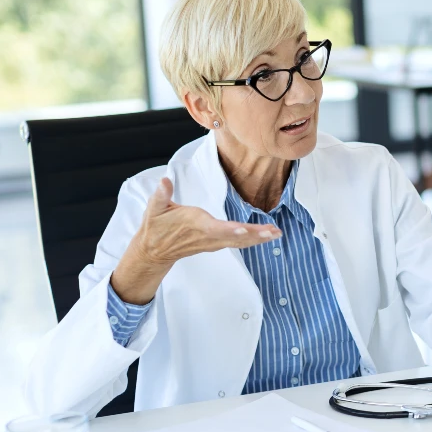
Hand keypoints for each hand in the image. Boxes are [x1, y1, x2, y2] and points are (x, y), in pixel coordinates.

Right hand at [133, 178, 280, 263]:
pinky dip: (254, 240)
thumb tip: (165, 181)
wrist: (154, 251)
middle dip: (255, 235)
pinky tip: (268, 236)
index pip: (214, 228)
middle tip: (273, 231)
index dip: (229, 230)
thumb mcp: (153, 209)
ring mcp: (213, 242)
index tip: (243, 230)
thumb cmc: (155, 227)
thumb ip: (161, 195)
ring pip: (239, 242)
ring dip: (259, 238)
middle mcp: (207, 235)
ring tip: (277, 232)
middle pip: (234, 237)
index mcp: (194, 225)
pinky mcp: (216, 244)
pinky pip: (238, 243)